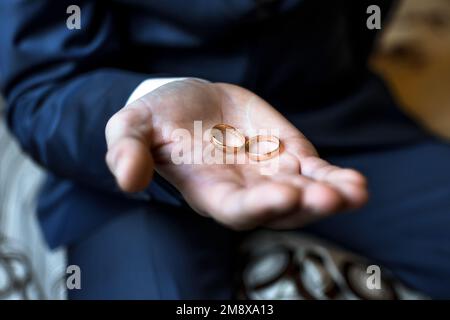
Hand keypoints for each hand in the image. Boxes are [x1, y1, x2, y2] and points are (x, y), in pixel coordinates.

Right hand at [105, 79, 367, 229]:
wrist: (190, 102)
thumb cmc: (158, 118)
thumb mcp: (132, 126)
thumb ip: (126, 150)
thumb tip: (126, 179)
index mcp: (208, 190)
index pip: (235, 208)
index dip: (259, 205)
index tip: (284, 194)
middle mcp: (244, 191)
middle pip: (278, 208)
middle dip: (304, 205)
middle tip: (329, 198)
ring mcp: (270, 175)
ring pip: (305, 194)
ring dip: (330, 195)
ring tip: (354, 192)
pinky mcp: (289, 155)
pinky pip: (315, 172)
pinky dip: (334, 178)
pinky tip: (354, 183)